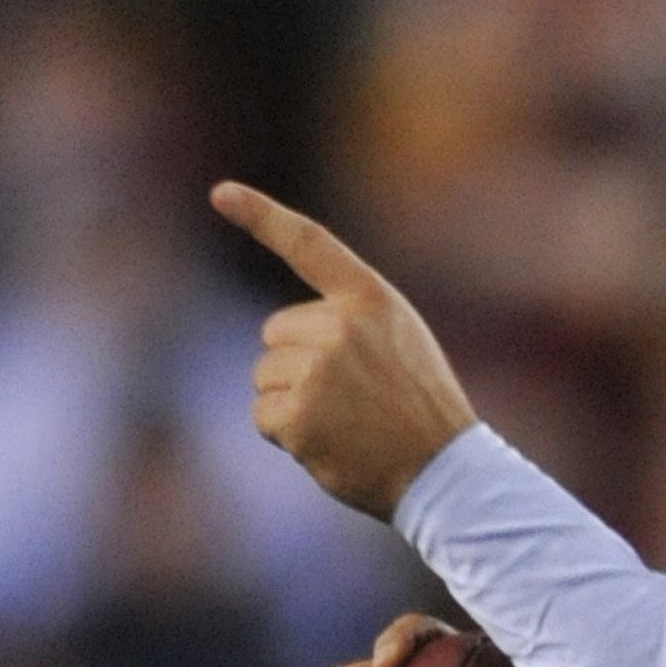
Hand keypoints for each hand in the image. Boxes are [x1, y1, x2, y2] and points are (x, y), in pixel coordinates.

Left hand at [211, 180, 475, 518]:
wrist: (445, 473)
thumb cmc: (421, 409)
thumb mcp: (399, 340)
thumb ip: (347, 320)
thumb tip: (279, 335)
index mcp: (370, 299)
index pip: (308, 244)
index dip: (260, 215)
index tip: (220, 193)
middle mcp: (340, 325)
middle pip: (275, 334)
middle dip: (295, 365)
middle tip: (349, 398)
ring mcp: (317, 370)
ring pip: (264, 376)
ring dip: (290, 402)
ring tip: (344, 423)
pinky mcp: (298, 414)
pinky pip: (263, 416)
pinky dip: (286, 435)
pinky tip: (328, 443)